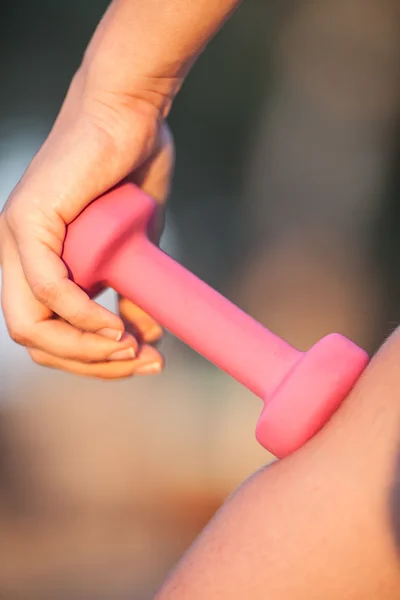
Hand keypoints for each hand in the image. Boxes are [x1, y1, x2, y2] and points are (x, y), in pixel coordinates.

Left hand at [0, 67, 173, 378]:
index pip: (50, 335)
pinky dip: (82, 318)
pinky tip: (116, 330)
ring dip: (87, 351)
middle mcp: (16, 256)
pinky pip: (48, 289)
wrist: (131, 116)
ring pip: (31, 325)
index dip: (91, 361)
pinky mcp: (27, 219)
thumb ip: (130, 293)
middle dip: (91, 365)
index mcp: (37, 264)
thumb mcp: (135, 251)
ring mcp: (15, 238)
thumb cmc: (132, 173)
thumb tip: (144, 339)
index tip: (140, 360)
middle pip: (36, 340)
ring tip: (132, 351)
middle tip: (141, 364)